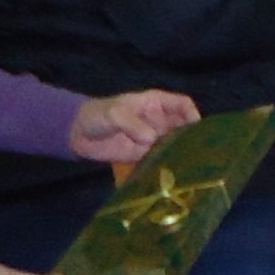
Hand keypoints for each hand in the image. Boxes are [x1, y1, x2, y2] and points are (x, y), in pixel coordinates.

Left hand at [68, 89, 197, 164]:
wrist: (78, 134)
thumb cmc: (99, 114)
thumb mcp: (116, 113)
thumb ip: (133, 123)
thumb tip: (152, 139)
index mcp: (156, 103)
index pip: (182, 105)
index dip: (192, 113)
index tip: (196, 127)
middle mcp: (159, 120)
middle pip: (181, 126)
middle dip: (188, 136)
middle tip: (195, 150)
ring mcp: (152, 138)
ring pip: (172, 143)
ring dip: (178, 151)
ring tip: (185, 163)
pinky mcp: (142, 155)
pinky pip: (158, 158)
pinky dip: (164, 163)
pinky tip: (168, 171)